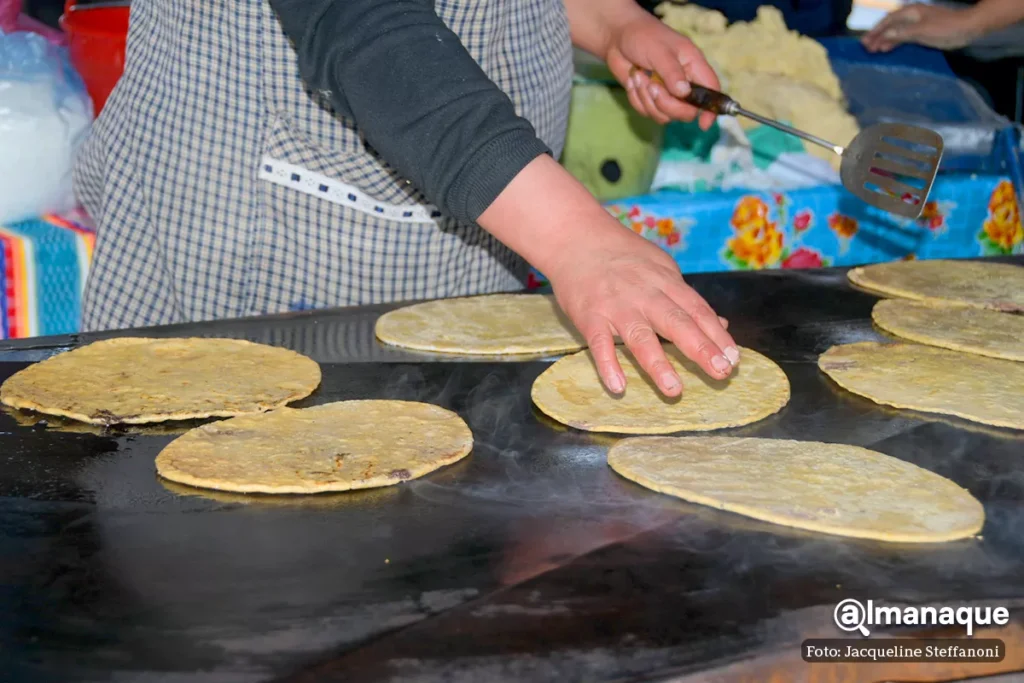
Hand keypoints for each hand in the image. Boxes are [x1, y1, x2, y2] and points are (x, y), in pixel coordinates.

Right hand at [545, 223, 738, 396]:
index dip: (717, 335)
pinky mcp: (589, 316)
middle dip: (701, 348)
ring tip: (674, 390)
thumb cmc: (623, 255)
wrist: (576, 237)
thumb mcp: (662, 268)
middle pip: (676, 323)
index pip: (697, 310)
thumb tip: (719, 324)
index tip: (734, 359)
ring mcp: (616, 306)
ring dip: (658, 364)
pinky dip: (608, 364)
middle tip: (721, 372)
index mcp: (666, 281)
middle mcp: (644, 294)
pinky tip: (619, 386)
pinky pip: (599, 344)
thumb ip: (687, 298)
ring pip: (640, 337)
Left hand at [604, 11, 720, 128]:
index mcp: (694, 67)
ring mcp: (667, 94)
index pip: (711, 91)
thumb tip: (684, 93)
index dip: (711, 109)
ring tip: (639, 76)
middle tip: (653, 87)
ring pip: (664, 116)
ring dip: (647, 99)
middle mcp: (683, 84)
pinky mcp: (650, 100)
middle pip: (686, 112)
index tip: (703, 124)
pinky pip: (646, 112)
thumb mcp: (660, 51)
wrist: (618, 38)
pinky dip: (636, 98)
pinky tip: (633, 80)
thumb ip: (673, 73)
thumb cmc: (644, 37)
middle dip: (667, 104)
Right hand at [862, 3, 982, 51]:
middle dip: (877, 36)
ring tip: (875, 51)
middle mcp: (911, 16)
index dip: (875, 31)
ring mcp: (917, 24)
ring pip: (896, 32)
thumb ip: (901, 33)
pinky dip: (895, 42)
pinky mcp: (922, 32)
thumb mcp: (921, 31)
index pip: (887, 21)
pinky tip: (889, 49)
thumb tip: (884, 35)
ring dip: (885, 40)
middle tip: (866, 49)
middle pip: (890, 26)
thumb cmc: (945, 27)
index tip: (864, 42)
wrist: (968, 27)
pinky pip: (903, 36)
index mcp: (910, 12)